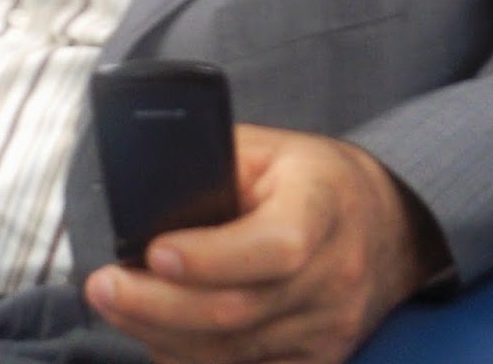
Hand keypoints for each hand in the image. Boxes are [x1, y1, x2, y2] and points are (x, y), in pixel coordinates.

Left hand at [84, 124, 448, 363]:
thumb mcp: (270, 150)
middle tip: (102, 287)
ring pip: (234, 351)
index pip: (276, 247)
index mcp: (324, 207)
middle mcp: (336, 275)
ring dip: (161, 334)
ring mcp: (329, 327)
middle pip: (240, 311)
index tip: (155, 252)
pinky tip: (156, 336)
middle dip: (157, 305)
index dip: (212, 258)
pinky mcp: (318, 360)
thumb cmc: (315, 179)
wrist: (389, 224)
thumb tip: (143, 190)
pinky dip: (191, 359)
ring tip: (116, 306)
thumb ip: (213, 164)